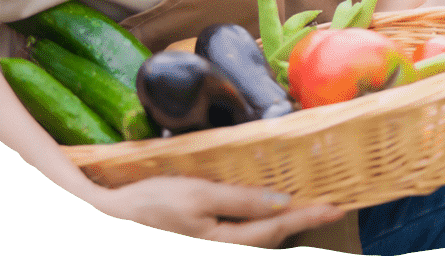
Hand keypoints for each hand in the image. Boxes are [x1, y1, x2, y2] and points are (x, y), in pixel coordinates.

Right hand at [92, 176, 345, 244]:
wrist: (107, 226)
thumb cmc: (150, 206)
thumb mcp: (198, 194)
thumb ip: (242, 202)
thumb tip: (282, 203)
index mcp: (225, 244)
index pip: (279, 229)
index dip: (310, 216)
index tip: (338, 205)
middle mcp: (221, 254)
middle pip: (270, 245)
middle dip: (300, 229)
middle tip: (327, 209)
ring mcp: (210, 253)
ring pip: (255, 248)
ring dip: (279, 234)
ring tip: (303, 214)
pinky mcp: (200, 249)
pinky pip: (238, 247)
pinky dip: (257, 238)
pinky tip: (263, 224)